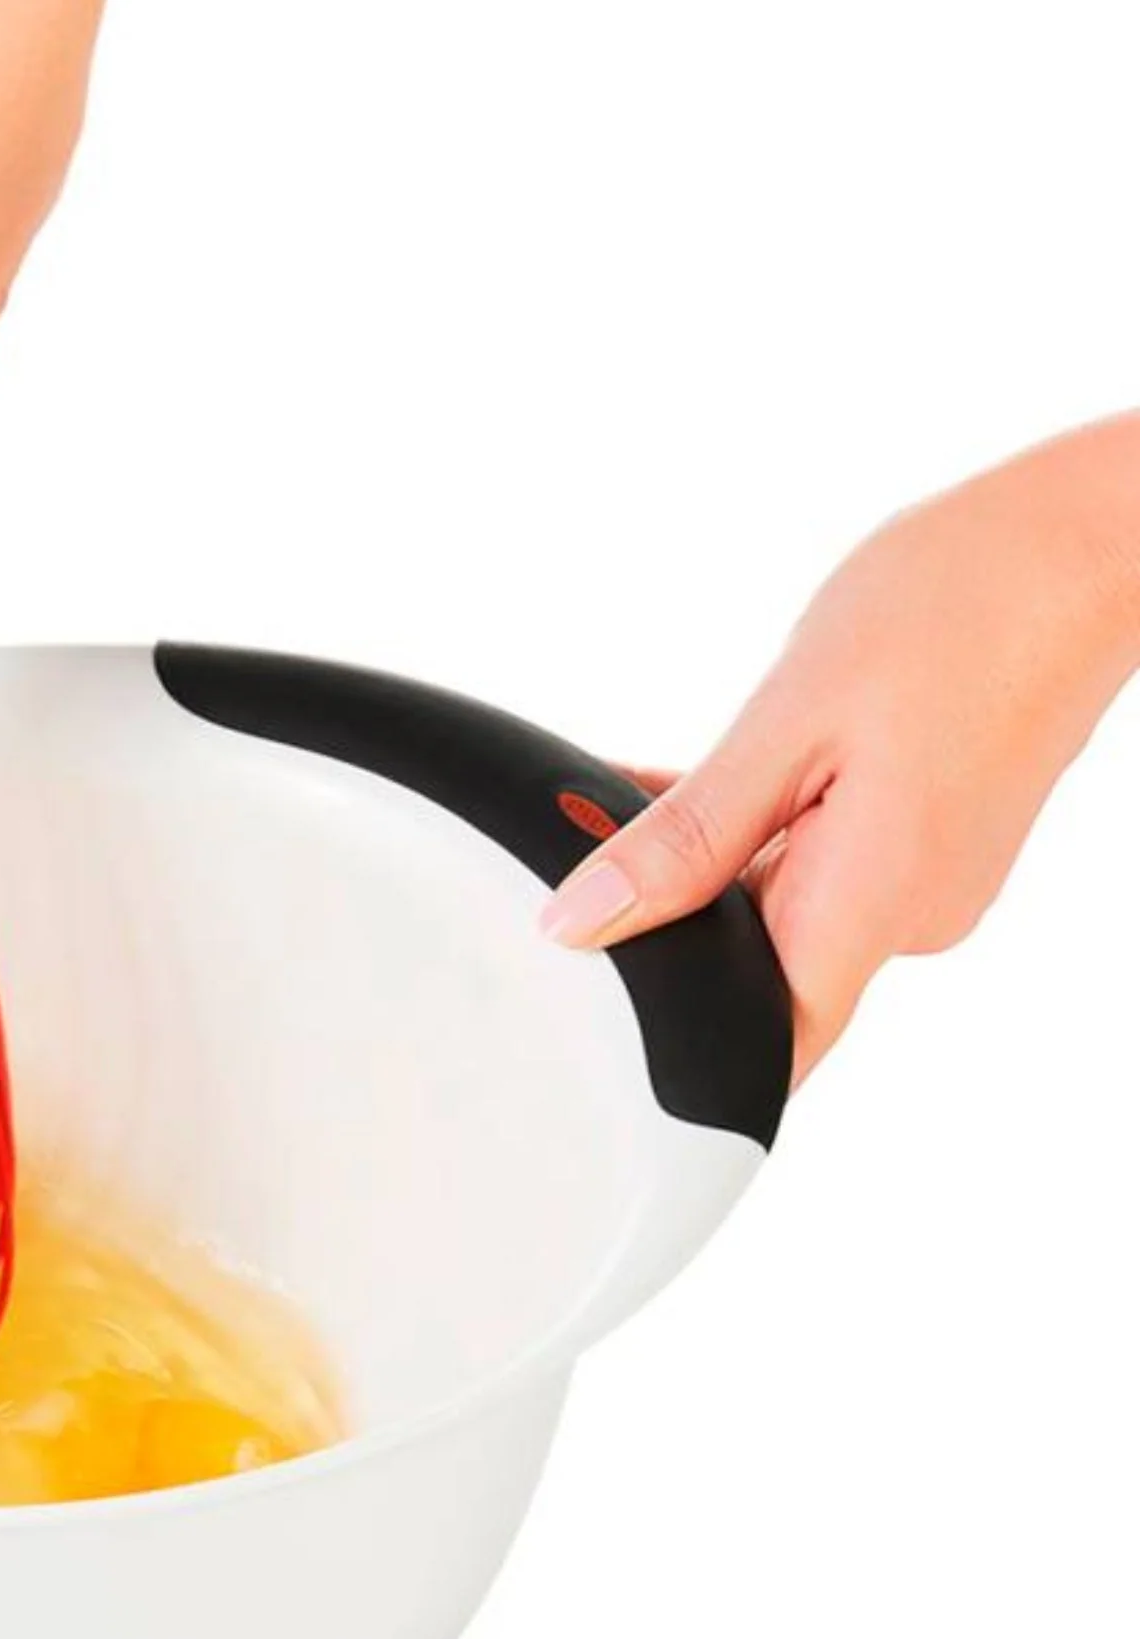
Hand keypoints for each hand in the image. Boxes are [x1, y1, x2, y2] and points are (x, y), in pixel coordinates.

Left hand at [540, 415, 1139, 1083]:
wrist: (1088, 542)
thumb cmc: (959, 607)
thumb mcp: (786, 724)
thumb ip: (684, 840)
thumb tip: (582, 923)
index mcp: (872, 906)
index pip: (764, 1051)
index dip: (683, 1065)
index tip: (601, 1030)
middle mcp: (906, 916)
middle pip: (757, 973)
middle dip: (666, 927)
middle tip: (585, 854)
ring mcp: (921, 880)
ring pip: (776, 906)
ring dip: (700, 866)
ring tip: (626, 792)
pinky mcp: (924, 840)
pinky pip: (812, 861)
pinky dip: (747, 831)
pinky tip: (687, 781)